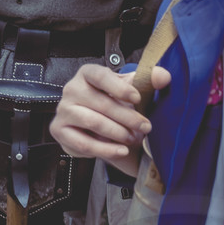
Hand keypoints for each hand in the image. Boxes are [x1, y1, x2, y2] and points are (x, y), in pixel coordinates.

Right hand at [50, 62, 163, 179]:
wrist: (103, 128)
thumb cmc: (117, 104)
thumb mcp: (133, 91)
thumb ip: (148, 81)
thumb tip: (164, 76)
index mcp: (87, 74)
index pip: (99, 75)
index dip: (119, 88)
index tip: (138, 99)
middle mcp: (71, 89)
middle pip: (100, 103)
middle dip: (127, 117)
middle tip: (146, 126)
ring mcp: (63, 110)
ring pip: (92, 122)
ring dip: (117, 132)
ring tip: (132, 138)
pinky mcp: (59, 130)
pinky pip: (83, 143)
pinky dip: (105, 150)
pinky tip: (121, 150)